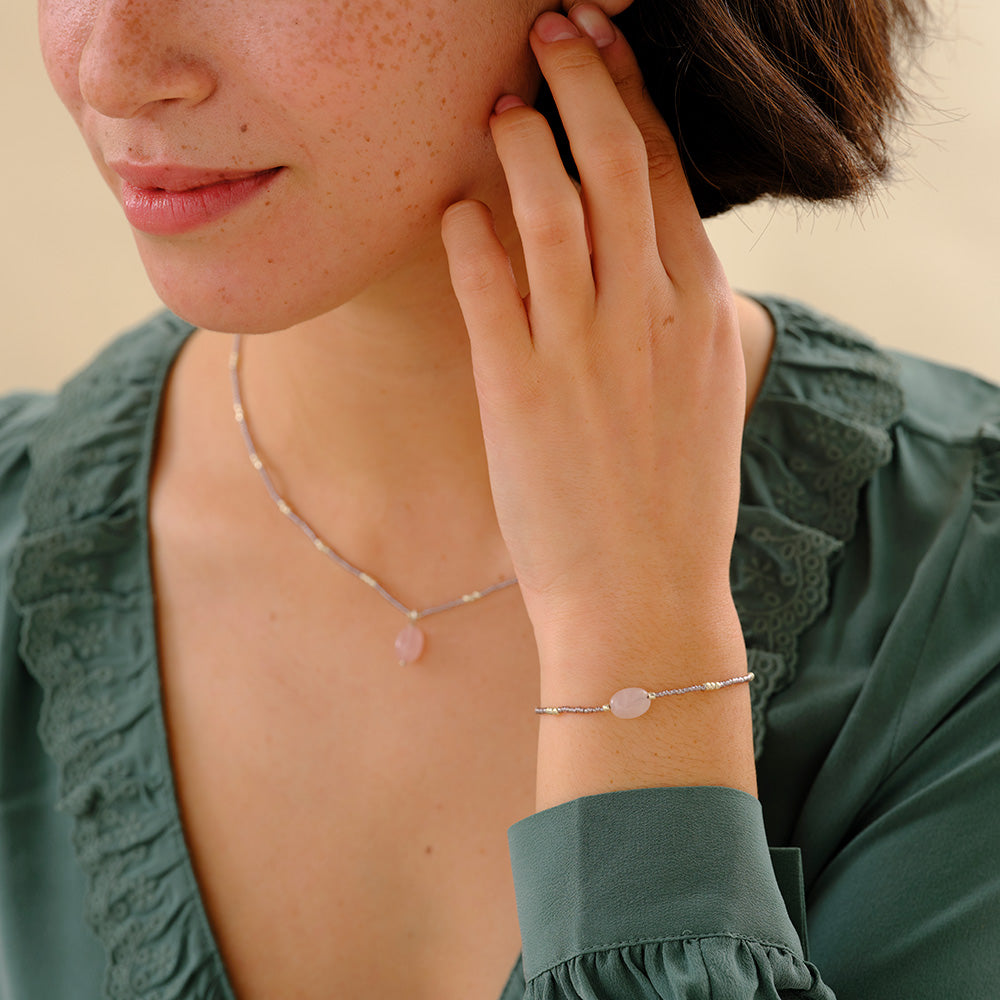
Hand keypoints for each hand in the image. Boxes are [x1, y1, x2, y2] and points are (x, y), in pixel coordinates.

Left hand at [441, 6, 746, 671]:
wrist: (644, 599)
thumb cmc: (673, 505)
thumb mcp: (703, 397)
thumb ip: (682, 322)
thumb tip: (653, 264)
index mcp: (703, 311)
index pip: (667, 177)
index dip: (632, 102)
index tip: (605, 57)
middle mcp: (652, 315)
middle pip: (616, 163)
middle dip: (581, 82)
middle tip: (549, 35)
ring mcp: (586, 349)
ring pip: (554, 207)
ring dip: (520, 142)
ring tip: (495, 106)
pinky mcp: (521, 388)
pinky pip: (490, 285)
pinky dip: (469, 233)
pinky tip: (454, 205)